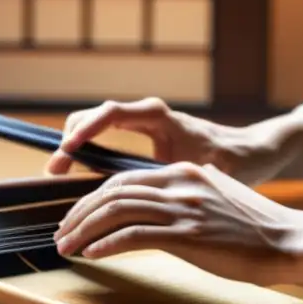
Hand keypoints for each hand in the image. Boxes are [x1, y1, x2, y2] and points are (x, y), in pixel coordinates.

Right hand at [45, 97, 291, 184]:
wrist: (247, 154)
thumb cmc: (228, 161)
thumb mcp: (197, 170)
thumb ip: (167, 175)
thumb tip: (140, 190)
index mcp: (158, 116)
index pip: (111, 112)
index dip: (86, 129)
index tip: (68, 149)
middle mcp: (145, 114)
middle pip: (93, 115)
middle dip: (70, 138)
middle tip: (55, 168)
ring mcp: (139, 124)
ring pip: (93, 124)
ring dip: (73, 145)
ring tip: (58, 172)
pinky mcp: (137, 137)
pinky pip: (102, 137)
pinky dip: (84, 151)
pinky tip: (74, 174)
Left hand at [53, 162, 302, 285]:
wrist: (291, 241)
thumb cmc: (255, 230)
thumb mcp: (215, 201)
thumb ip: (184, 199)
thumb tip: (156, 213)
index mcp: (184, 172)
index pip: (124, 180)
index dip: (93, 199)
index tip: (77, 217)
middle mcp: (180, 183)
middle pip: (112, 191)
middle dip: (80, 213)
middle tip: (62, 233)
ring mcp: (183, 208)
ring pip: (116, 211)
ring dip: (85, 230)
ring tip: (67, 246)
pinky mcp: (188, 234)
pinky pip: (134, 235)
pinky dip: (107, 244)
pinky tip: (93, 255)